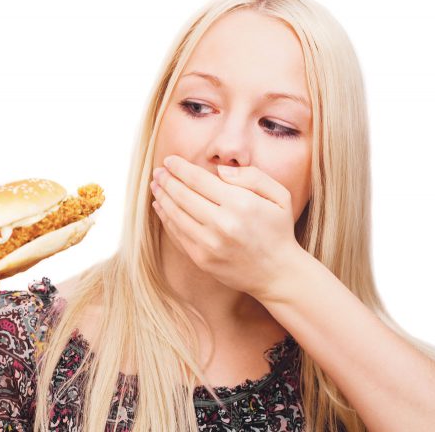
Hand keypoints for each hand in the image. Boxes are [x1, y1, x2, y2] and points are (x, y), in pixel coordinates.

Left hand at [150, 155, 302, 299]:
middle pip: (182, 195)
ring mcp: (209, 244)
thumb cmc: (278, 229)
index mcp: (241, 204)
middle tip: (157, 171)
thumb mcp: (279, 195)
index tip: (169, 160)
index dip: (180, 168)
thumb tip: (219, 171)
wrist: (278, 273)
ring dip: (162, 197)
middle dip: (166, 180)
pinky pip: (177, 234)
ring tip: (155, 186)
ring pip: (175, 214)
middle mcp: (222, 224)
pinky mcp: (201, 259)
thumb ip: (252, 176)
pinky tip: (161, 206)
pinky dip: (166, 218)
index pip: (199, 179)